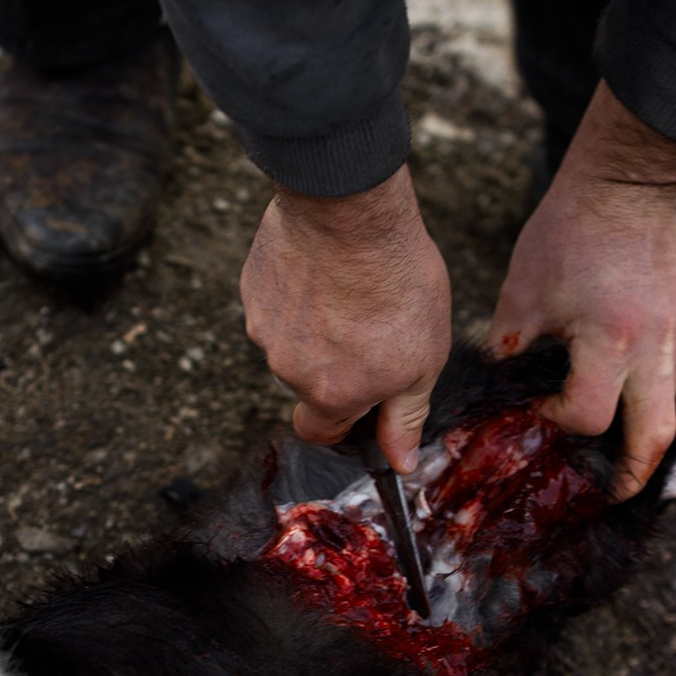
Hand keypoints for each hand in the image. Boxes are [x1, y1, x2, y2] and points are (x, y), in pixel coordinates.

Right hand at [241, 166, 451, 472]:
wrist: (352, 212)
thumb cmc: (397, 284)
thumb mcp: (423, 360)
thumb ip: (405, 416)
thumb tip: (401, 464)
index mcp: (329, 395)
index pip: (320, 429)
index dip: (342, 418)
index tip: (362, 394)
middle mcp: (287, 369)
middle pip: (307, 382)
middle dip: (334, 364)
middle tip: (371, 325)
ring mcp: (264, 326)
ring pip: (291, 340)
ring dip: (316, 325)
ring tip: (352, 289)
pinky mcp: (252, 286)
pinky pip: (276, 301)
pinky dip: (298, 291)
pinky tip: (326, 267)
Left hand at [488, 82, 675, 499]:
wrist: (626, 182)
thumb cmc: (568, 231)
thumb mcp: (523, 291)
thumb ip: (511, 345)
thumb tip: (504, 386)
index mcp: (609, 340)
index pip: (589, 414)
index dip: (558, 422)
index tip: (539, 411)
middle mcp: (653, 347)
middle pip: (655, 437)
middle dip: (633, 473)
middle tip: (614, 492)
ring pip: (669, 408)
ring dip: (644, 435)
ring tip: (619, 453)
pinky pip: (672, 374)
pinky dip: (649, 394)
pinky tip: (625, 391)